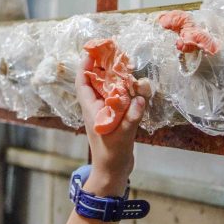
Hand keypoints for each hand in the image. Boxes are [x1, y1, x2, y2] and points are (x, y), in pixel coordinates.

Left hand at [76, 57, 149, 195]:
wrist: (112, 172)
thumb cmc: (112, 155)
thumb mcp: (123, 135)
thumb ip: (131, 117)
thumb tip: (140, 98)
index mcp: (91, 110)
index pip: (83, 83)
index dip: (85, 66)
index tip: (91, 51)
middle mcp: (96, 109)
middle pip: (96, 82)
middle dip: (103, 67)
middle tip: (113, 52)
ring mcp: (106, 114)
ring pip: (108, 90)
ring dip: (115, 78)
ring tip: (125, 65)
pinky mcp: (115, 119)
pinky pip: (119, 100)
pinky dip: (126, 92)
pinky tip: (136, 87)